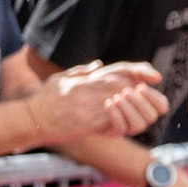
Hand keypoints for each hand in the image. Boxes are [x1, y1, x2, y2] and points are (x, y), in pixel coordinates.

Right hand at [34, 61, 168, 140]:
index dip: (140, 71)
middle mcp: (91, 88)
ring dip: (134, 107)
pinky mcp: (88, 122)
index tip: (155, 76)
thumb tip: (98, 64)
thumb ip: (81, 71)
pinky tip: (124, 122)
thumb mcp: (61, 79)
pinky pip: (113, 121)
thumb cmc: (45, 100)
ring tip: (137, 110)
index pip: (120, 70)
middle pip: (126, 84)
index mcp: (88, 79)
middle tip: (152, 97)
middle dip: (143, 92)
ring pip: (123, 101)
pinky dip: (122, 121)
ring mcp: (90, 105)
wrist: (32, 118)